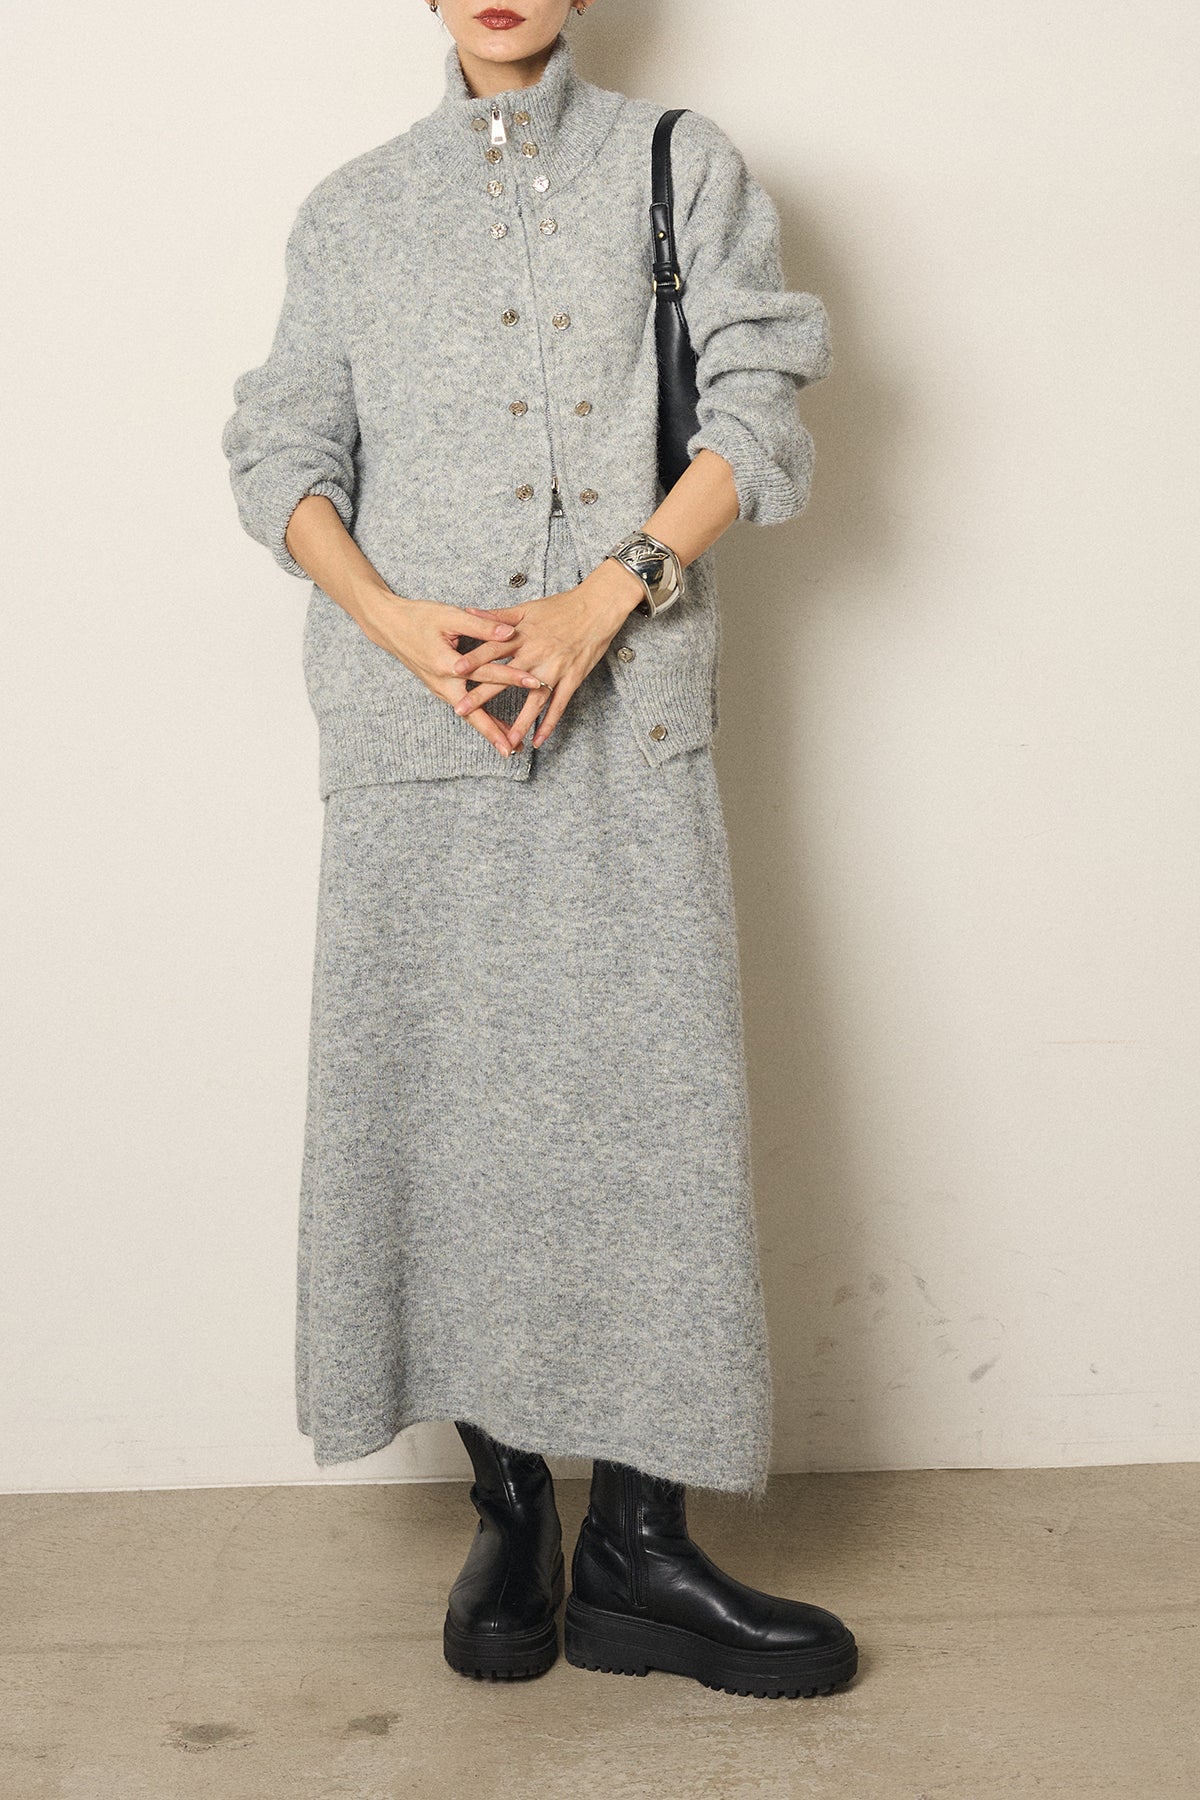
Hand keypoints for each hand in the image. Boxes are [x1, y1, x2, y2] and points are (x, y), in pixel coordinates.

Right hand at [355, 588, 548, 758]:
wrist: (390, 625)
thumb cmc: (420, 617)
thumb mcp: (451, 616)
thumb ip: (482, 625)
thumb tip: (510, 631)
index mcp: (446, 664)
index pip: (486, 673)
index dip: (512, 676)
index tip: (536, 683)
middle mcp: (442, 683)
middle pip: (474, 713)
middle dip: (495, 730)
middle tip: (515, 747)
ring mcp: (440, 689)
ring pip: (469, 716)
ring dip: (489, 731)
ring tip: (510, 747)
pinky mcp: (441, 689)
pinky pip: (465, 709)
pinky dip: (480, 720)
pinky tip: (496, 729)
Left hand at [450, 559, 644, 747]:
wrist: (597, 608)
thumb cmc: (561, 606)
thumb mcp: (526, 607)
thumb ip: (497, 615)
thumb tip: (468, 611)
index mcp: (522, 635)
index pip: (492, 648)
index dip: (473, 659)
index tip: (453, 670)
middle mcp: (536, 654)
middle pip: (505, 677)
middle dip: (482, 695)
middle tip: (462, 710)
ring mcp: (554, 669)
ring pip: (533, 699)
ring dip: (519, 722)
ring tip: (505, 741)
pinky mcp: (572, 678)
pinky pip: (559, 705)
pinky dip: (549, 724)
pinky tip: (538, 741)